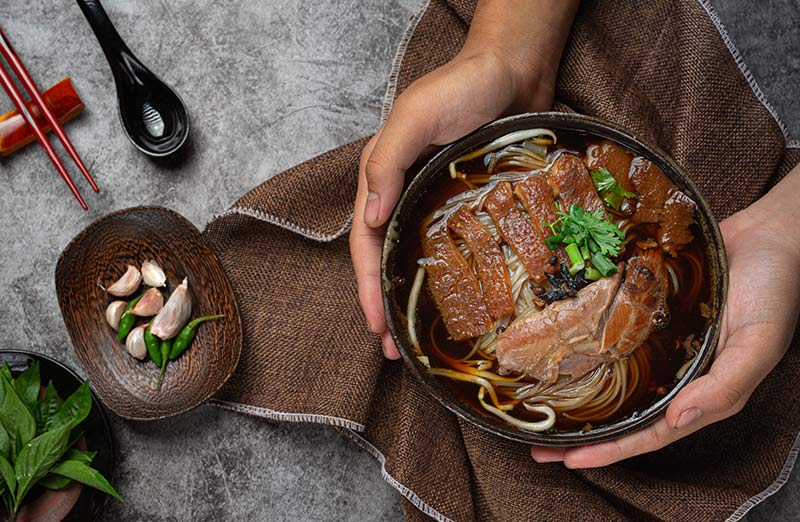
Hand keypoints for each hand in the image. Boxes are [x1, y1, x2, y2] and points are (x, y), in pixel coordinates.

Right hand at [350, 0, 578, 357]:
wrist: (515, 67)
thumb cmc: (462, 86)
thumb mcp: (415, 117)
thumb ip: (386, 163)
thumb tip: (369, 219)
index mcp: (383, 177)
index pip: (367, 243)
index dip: (367, 288)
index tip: (376, 327)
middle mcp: (405, 194)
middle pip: (387, 258)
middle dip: (386, 305)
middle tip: (396, 350)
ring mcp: (438, 200)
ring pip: (419, 258)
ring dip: (415, 298)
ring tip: (421, 338)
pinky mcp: (470, 202)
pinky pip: (457, 246)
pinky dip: (452, 276)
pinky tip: (462, 299)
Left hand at [531, 171, 799, 466]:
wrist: (769, 232)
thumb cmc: (773, 289)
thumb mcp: (758, 343)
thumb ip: (725, 386)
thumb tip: (679, 419)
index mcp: (702, 390)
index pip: (649, 433)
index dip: (610, 450)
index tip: (569, 460)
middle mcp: (676, 372)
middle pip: (623, 414)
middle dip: (583, 434)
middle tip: (537, 445)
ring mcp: (660, 344)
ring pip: (614, 379)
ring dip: (578, 395)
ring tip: (538, 407)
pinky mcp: (648, 314)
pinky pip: (614, 337)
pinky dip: (589, 348)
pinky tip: (561, 348)